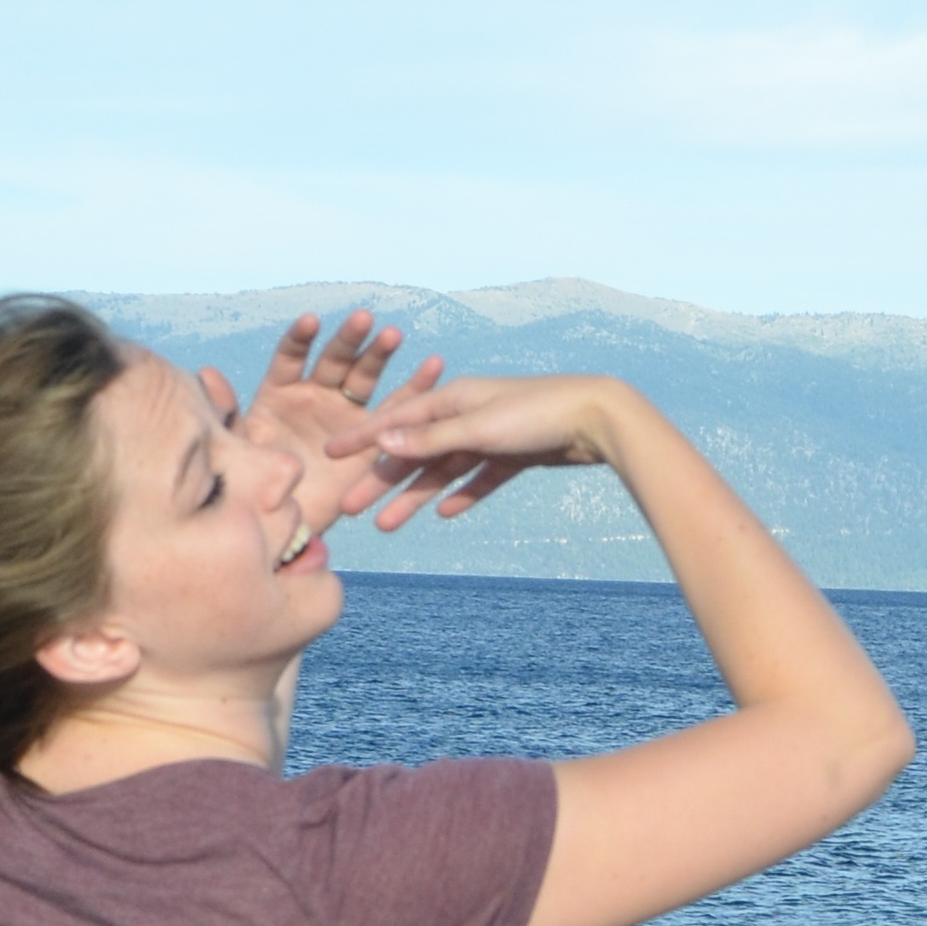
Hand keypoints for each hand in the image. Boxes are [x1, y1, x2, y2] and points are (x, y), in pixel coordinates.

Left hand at [207, 311, 437, 537]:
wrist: (291, 523)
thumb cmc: (258, 483)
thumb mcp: (240, 447)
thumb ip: (227, 411)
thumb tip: (206, 375)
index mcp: (281, 392)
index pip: (291, 357)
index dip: (301, 340)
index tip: (312, 323)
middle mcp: (315, 394)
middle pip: (333, 359)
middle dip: (348, 339)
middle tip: (363, 319)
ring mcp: (345, 411)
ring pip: (364, 375)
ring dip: (379, 354)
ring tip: (392, 335)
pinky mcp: (373, 432)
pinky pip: (396, 407)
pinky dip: (416, 386)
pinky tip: (432, 365)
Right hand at [329, 372, 637, 531]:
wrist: (598, 418)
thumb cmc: (537, 413)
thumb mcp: (477, 427)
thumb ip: (431, 439)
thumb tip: (381, 443)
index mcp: (452, 399)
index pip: (395, 422)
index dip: (361, 439)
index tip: (328, 454)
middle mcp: (466, 415)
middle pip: (414, 453)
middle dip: (380, 481)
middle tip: (350, 510)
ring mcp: (490, 436)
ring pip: (443, 472)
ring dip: (414, 498)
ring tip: (388, 526)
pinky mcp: (515, 456)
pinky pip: (479, 480)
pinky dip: (462, 495)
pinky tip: (445, 514)